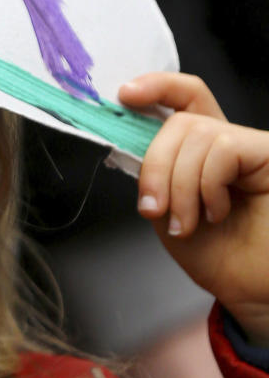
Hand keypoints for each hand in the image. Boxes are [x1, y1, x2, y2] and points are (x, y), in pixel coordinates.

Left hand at [119, 73, 268, 344]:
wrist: (249, 289)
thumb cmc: (217, 255)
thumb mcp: (167, 208)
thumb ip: (153, 171)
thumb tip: (128, 140)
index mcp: (203, 150)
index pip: (185, 99)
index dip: (156, 88)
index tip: (124, 95)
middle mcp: (230, 142)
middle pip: (180, 120)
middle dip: (155, 165)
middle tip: (153, 208)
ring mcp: (252, 147)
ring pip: (197, 134)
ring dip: (180, 186)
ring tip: (187, 223)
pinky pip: (223, 148)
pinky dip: (207, 185)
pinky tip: (216, 212)